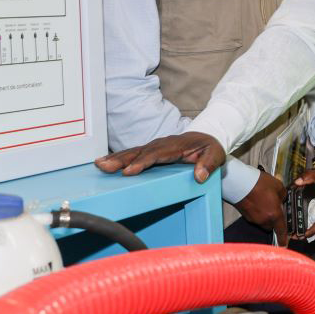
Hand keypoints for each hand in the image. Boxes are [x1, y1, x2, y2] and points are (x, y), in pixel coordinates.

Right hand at [97, 132, 225, 182]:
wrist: (207, 137)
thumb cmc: (210, 147)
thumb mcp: (215, 155)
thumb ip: (208, 164)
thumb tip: (200, 176)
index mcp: (175, 146)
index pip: (156, 155)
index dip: (142, 162)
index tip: (129, 171)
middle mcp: (161, 144)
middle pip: (139, 152)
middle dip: (121, 159)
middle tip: (104, 166)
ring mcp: (154, 146)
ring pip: (132, 152)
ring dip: (115, 158)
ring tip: (99, 164)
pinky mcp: (150, 151)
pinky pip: (133, 154)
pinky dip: (119, 157)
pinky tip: (105, 163)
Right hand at [235, 171, 288, 243]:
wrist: (240, 182)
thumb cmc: (259, 184)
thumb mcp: (278, 186)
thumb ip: (283, 196)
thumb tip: (281, 199)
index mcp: (274, 214)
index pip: (281, 230)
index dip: (283, 238)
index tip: (284, 244)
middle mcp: (263, 220)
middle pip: (271, 225)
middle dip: (273, 219)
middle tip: (274, 207)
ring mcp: (253, 219)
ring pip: (262, 221)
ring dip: (265, 214)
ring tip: (264, 201)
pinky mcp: (245, 215)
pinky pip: (255, 216)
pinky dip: (257, 211)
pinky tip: (256, 200)